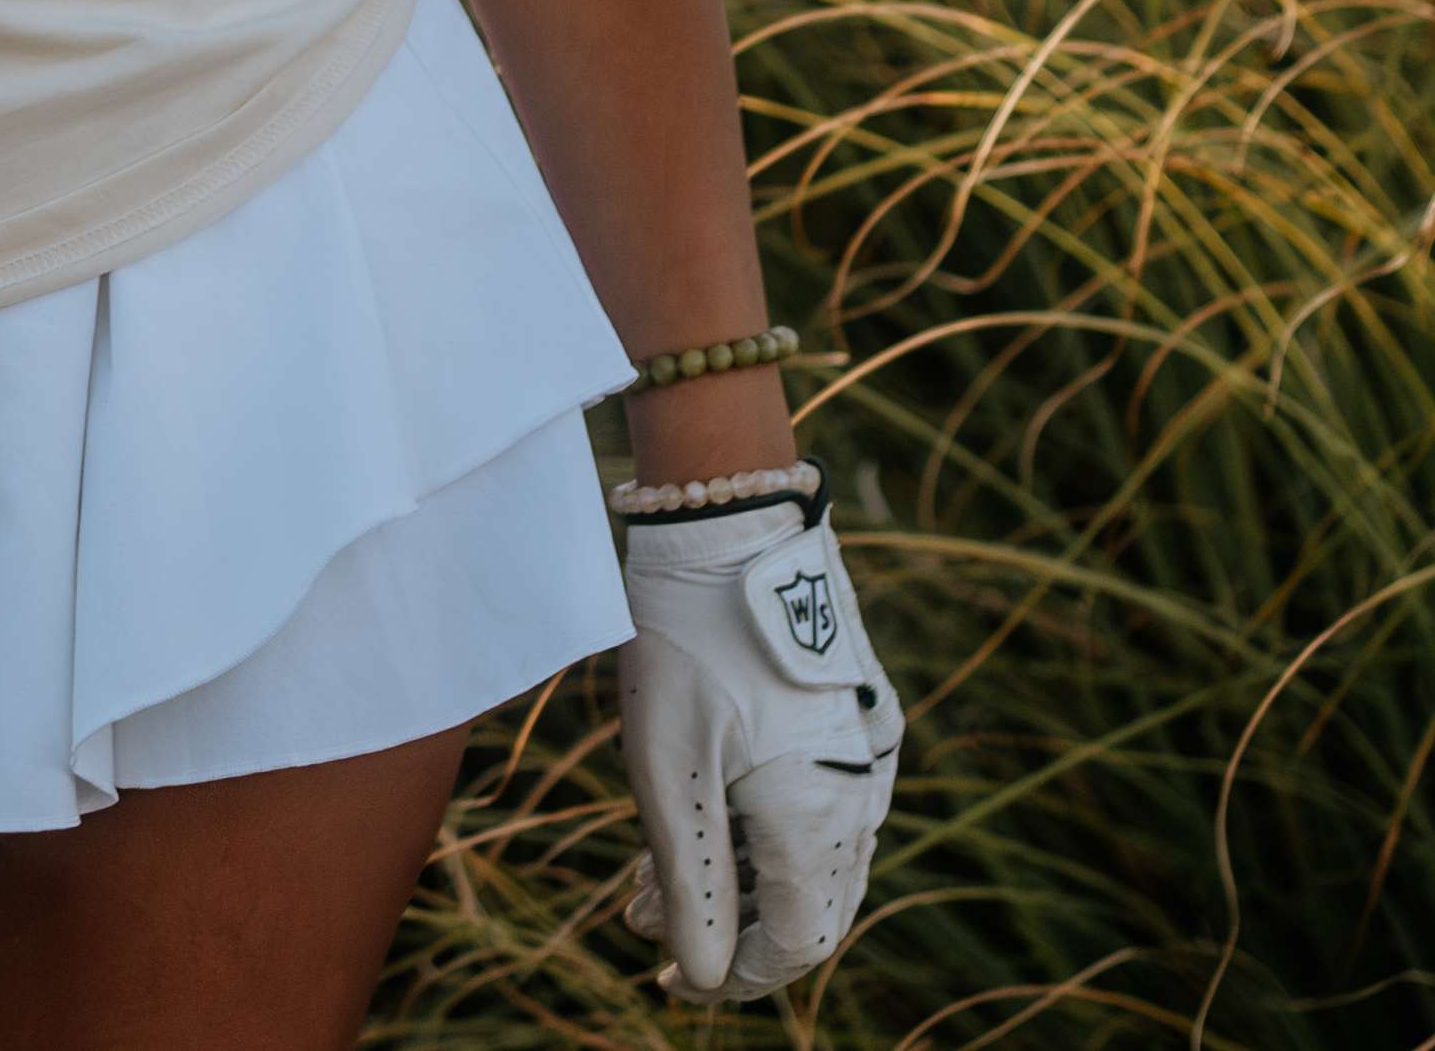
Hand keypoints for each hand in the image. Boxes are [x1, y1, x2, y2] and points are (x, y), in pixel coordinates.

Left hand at [617, 484, 902, 1000]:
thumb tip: (706, 978)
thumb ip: (692, 882)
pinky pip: (814, 795)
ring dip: (733, 871)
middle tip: (638, 919)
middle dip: (723, 924)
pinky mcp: (854, 711)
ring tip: (645, 874)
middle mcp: (862, 796)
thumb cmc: (688, 639)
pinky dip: (755, 819)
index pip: (796, 944)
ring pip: (804, 846)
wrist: (731, 521)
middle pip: (804, 901)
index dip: (737, 977)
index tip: (674, 983)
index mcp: (821, 820)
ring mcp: (866, 751)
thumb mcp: (668, 768)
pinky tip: (697, 810)